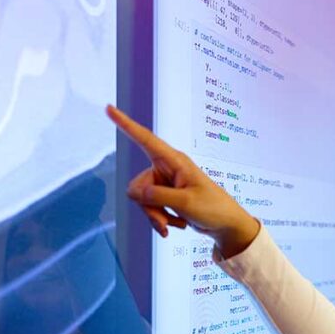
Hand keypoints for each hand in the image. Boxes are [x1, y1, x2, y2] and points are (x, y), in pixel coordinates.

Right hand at [106, 105, 260, 257]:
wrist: (225, 224)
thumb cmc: (213, 207)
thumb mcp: (186, 202)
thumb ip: (159, 196)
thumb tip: (135, 193)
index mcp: (174, 160)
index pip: (145, 139)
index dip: (125, 124)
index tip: (109, 108)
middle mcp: (166, 168)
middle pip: (138, 186)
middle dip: (149, 208)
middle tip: (166, 222)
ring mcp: (165, 182)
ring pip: (143, 200)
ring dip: (157, 216)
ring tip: (176, 223)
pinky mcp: (165, 196)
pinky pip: (151, 208)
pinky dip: (161, 219)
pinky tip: (176, 225)